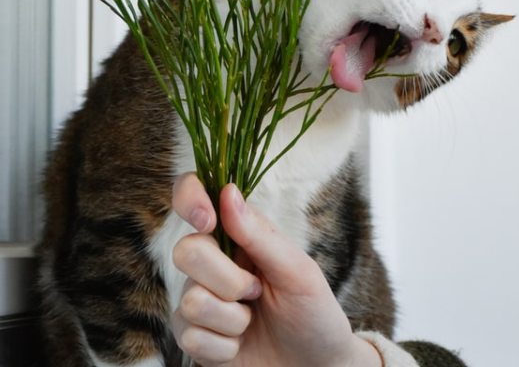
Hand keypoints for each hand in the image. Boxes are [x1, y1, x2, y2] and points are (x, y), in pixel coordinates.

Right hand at [171, 173, 381, 366]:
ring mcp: (199, 297)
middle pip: (186, 251)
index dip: (190, 198)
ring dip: (232, 319)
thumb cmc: (313, 311)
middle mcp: (213, 260)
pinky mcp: (194, 335)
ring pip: (190, 300)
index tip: (207, 221)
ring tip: (253, 319)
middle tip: (257, 290)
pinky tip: (240, 345)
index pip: (196, 196)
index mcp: (237, 232)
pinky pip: (190, 337)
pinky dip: (225, 346)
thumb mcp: (296, 269)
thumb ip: (259, 234)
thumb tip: (227, 191)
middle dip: (228, 280)